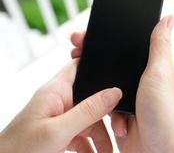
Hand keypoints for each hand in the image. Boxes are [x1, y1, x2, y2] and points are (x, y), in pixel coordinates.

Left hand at [0, 59, 121, 152]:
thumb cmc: (19, 150)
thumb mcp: (58, 131)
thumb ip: (88, 110)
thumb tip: (114, 93)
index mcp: (56, 90)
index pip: (80, 66)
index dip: (98, 64)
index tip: (119, 74)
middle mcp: (59, 100)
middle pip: (92, 97)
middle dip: (106, 112)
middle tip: (118, 128)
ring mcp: (60, 116)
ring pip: (89, 117)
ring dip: (101, 134)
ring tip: (108, 150)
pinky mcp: (60, 131)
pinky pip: (82, 132)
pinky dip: (90, 144)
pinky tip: (97, 152)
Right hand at [71, 15, 173, 152]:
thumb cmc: (164, 116)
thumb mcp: (160, 74)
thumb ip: (160, 46)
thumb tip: (168, 19)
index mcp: (152, 68)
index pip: (128, 45)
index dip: (109, 37)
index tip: (89, 34)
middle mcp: (140, 80)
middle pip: (112, 61)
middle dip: (93, 56)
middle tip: (75, 50)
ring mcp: (128, 97)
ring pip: (103, 82)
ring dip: (94, 83)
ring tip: (84, 79)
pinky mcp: (118, 113)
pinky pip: (100, 102)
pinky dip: (97, 104)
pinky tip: (101, 107)